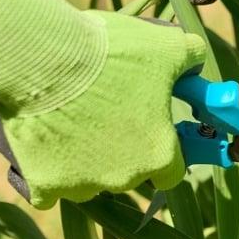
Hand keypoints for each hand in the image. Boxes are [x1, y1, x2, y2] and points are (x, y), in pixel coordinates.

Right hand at [0, 0, 205, 208]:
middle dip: (122, 149)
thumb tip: (196, 63)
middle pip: (129, 174)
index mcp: (159, 154)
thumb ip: (190, 59)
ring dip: (85, 160)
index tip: (152, 130)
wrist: (44, 58)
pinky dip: (47, 173)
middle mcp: (124, 178)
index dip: (164, 150)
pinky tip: (44, 146)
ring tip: (71, 118)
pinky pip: (48, 192)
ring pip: (88, 182)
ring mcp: (81, 186)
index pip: (172, 171)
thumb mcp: (167, 46)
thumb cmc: (112, 53)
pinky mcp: (43, 185)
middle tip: (107, 113)